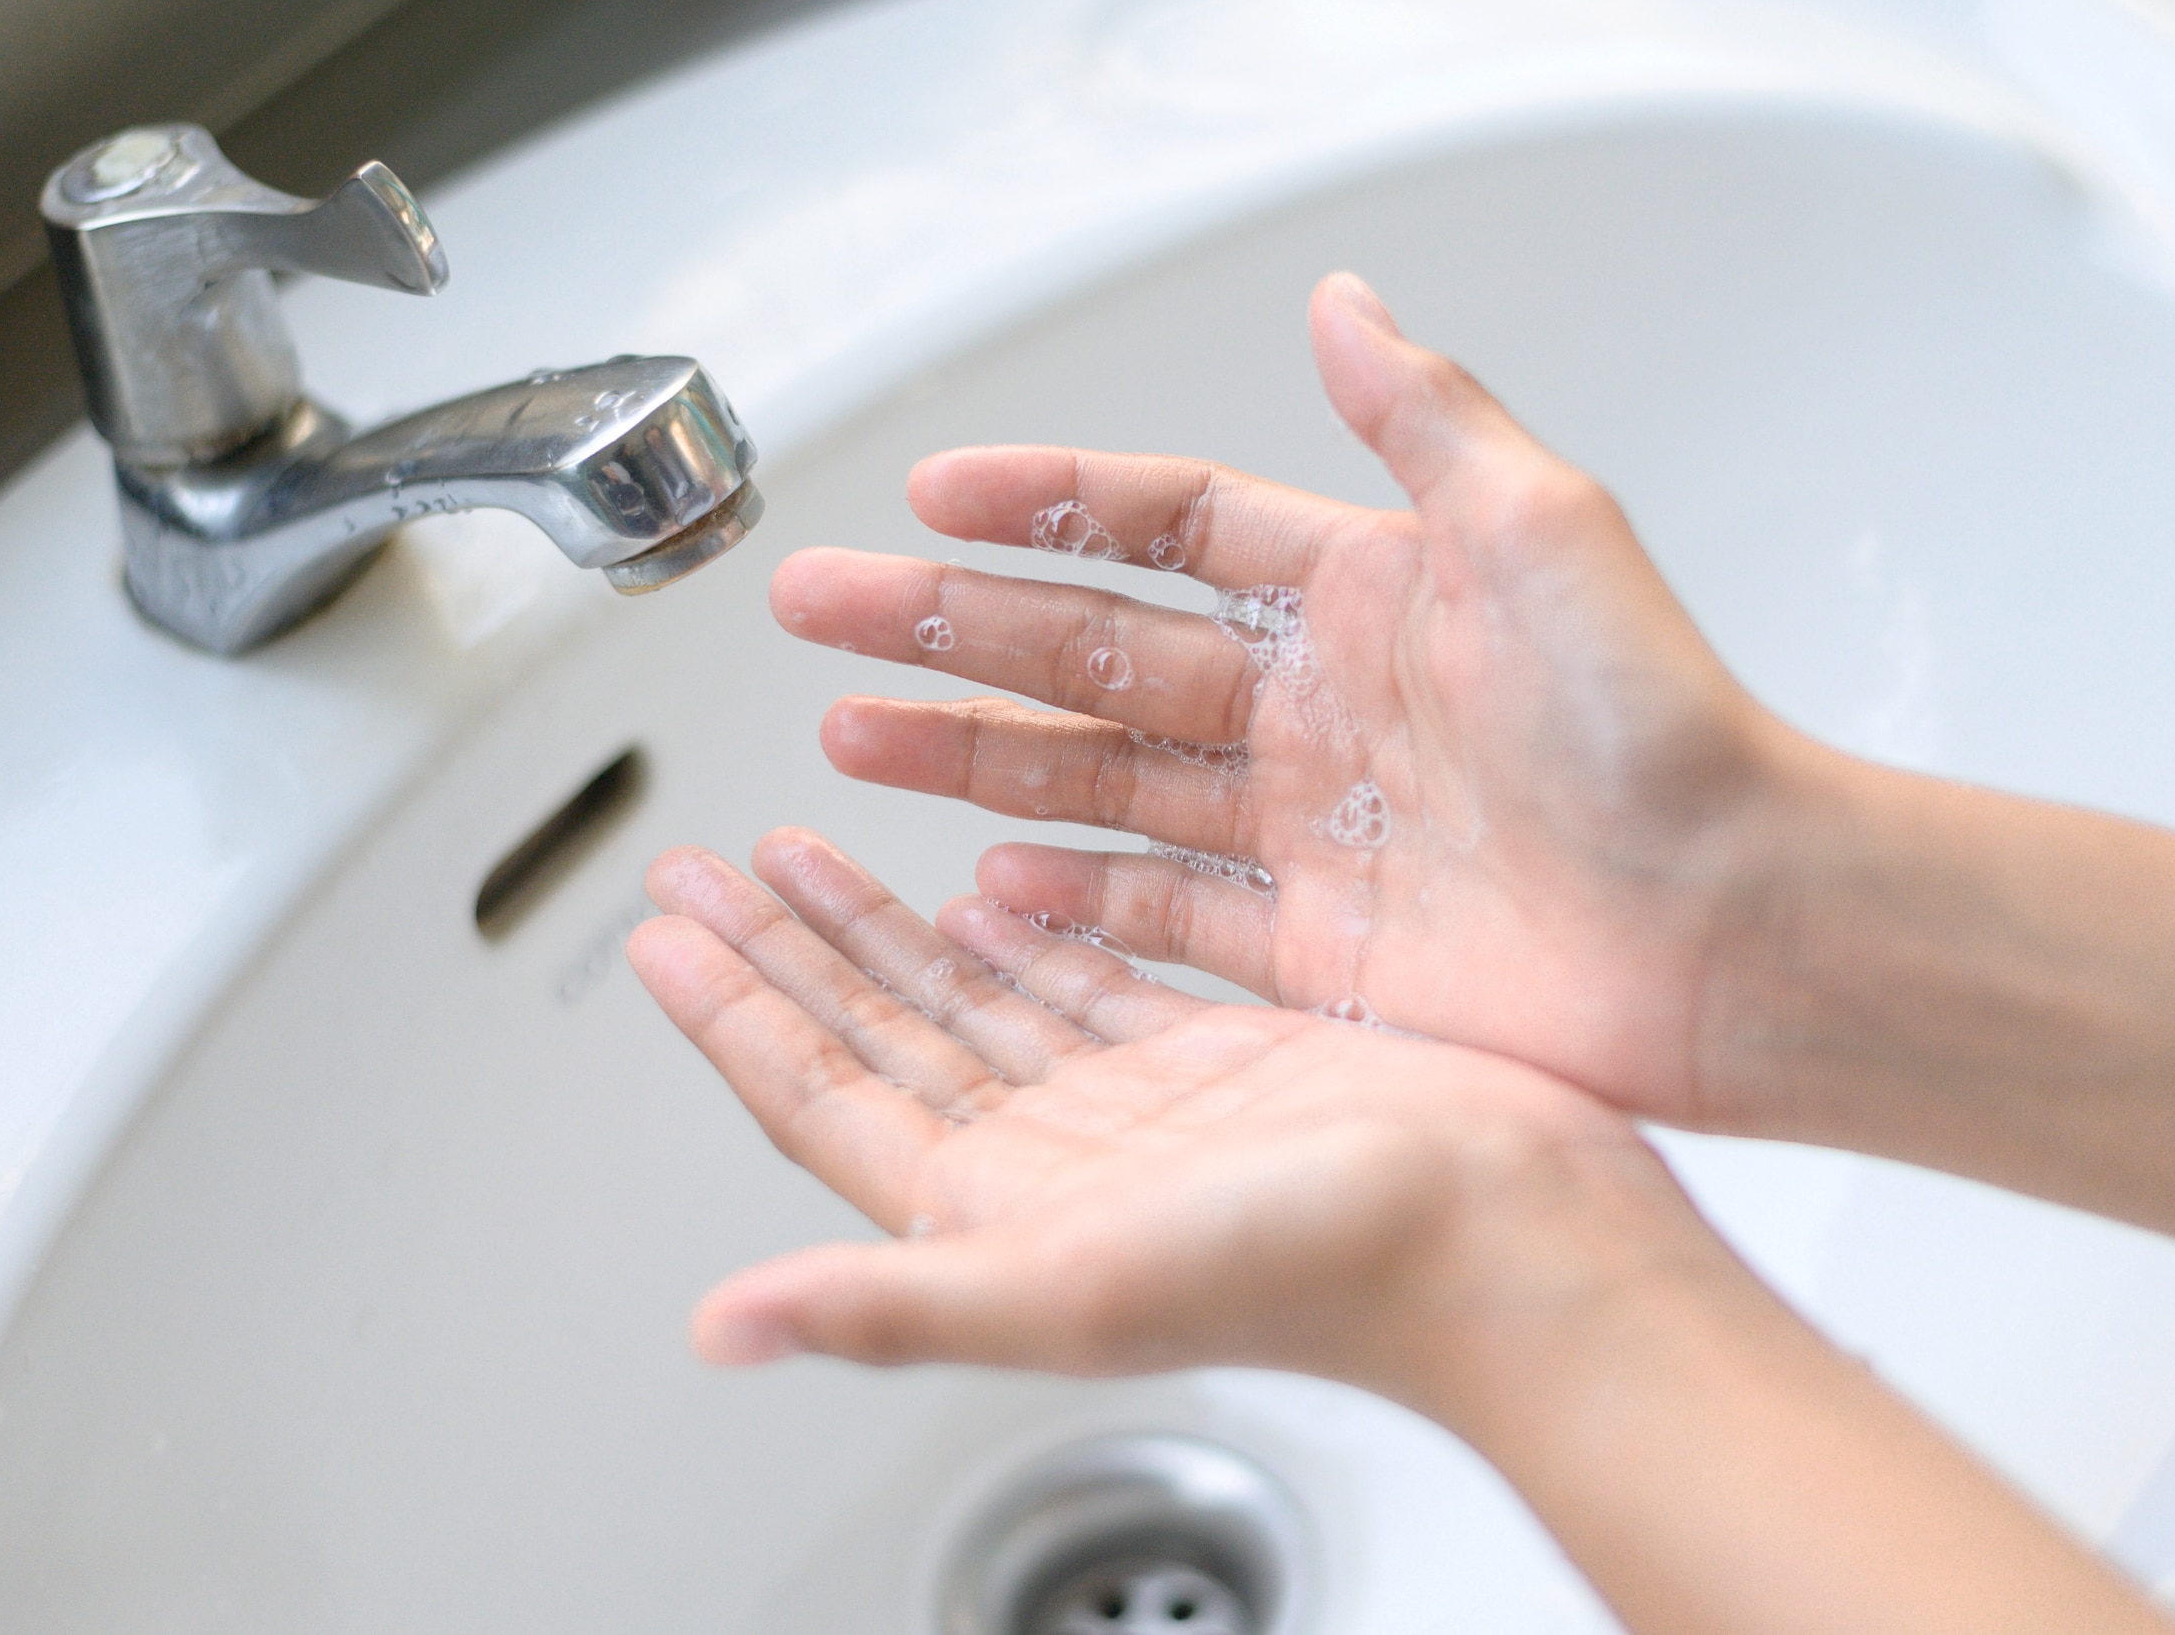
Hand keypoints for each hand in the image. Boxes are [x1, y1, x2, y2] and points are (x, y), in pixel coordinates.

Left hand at [625, 828, 1710, 1400]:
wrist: (1515, 1243)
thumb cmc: (1322, 1277)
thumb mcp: (1074, 1286)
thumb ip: (892, 1303)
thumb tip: (724, 1328)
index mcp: (1000, 1208)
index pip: (822, 1096)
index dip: (732, 1014)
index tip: (659, 934)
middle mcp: (1054, 1157)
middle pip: (877, 1034)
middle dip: (783, 947)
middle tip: (701, 866)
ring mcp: (1133, 1106)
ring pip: (970, 994)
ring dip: (883, 924)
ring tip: (805, 846)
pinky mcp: (1218, 1057)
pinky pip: (1085, 974)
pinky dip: (1023, 925)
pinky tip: (983, 883)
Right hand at [768, 273, 1830, 1127]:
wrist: (1738, 927)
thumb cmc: (1667, 729)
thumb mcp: (1541, 529)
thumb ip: (1421, 417)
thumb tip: (1342, 296)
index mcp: (1364, 593)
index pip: (1165, 527)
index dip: (1045, 502)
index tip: (936, 491)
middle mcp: (1322, 708)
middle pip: (1094, 656)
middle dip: (948, 631)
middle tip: (820, 612)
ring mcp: (1310, 834)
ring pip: (1099, 783)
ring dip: (971, 758)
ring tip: (847, 744)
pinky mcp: (1318, 954)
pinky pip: (1162, 917)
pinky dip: (1070, 899)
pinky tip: (980, 879)